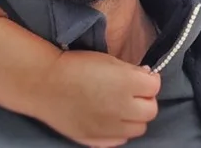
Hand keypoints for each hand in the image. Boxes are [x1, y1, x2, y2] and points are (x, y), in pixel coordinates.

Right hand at [30, 51, 160, 146]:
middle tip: (133, 93)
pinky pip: (120, 140)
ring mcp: (108, 128)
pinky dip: (120, 131)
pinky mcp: (95, 140)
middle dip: (145, 100)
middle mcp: (121, 108)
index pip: (155, 86)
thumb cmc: (77, 66)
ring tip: (122, 107)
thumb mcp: (109, 60)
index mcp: (126, 84)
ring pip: (139, 129)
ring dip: (135, 117)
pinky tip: (110, 119)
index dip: (149, 80)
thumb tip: (148, 78)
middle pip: (151, 110)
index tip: (140, 76)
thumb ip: (132, 72)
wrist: (45, 84)